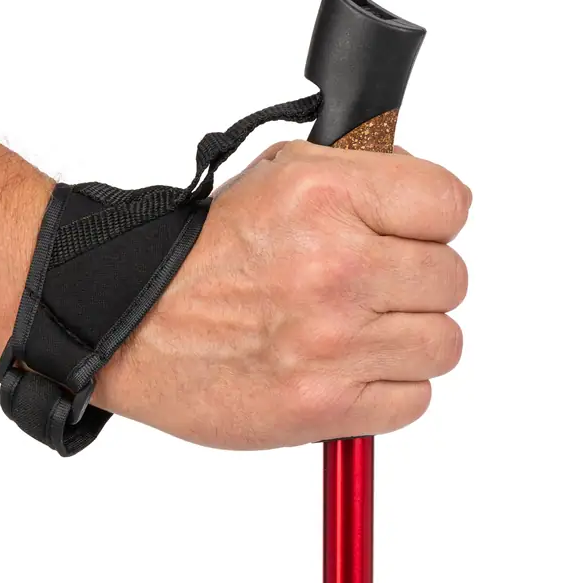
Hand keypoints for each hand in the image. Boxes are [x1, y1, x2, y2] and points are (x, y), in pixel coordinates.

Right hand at [96, 140, 470, 448]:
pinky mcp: (327, 408)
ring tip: (360, 333)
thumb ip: (361, 175)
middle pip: (452, 279)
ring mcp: (335, 345)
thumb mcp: (278, 176)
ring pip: (443, 344)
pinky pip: (414, 401)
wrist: (129, 324)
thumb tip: (428, 198)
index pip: (451, 204)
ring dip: (410, 340)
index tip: (410, 234)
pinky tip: (349, 372)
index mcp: (326, 198)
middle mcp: (337, 269)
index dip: (431, 220)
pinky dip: (390, 391)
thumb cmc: (200, 254)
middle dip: (417, 282)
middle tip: (373, 288)